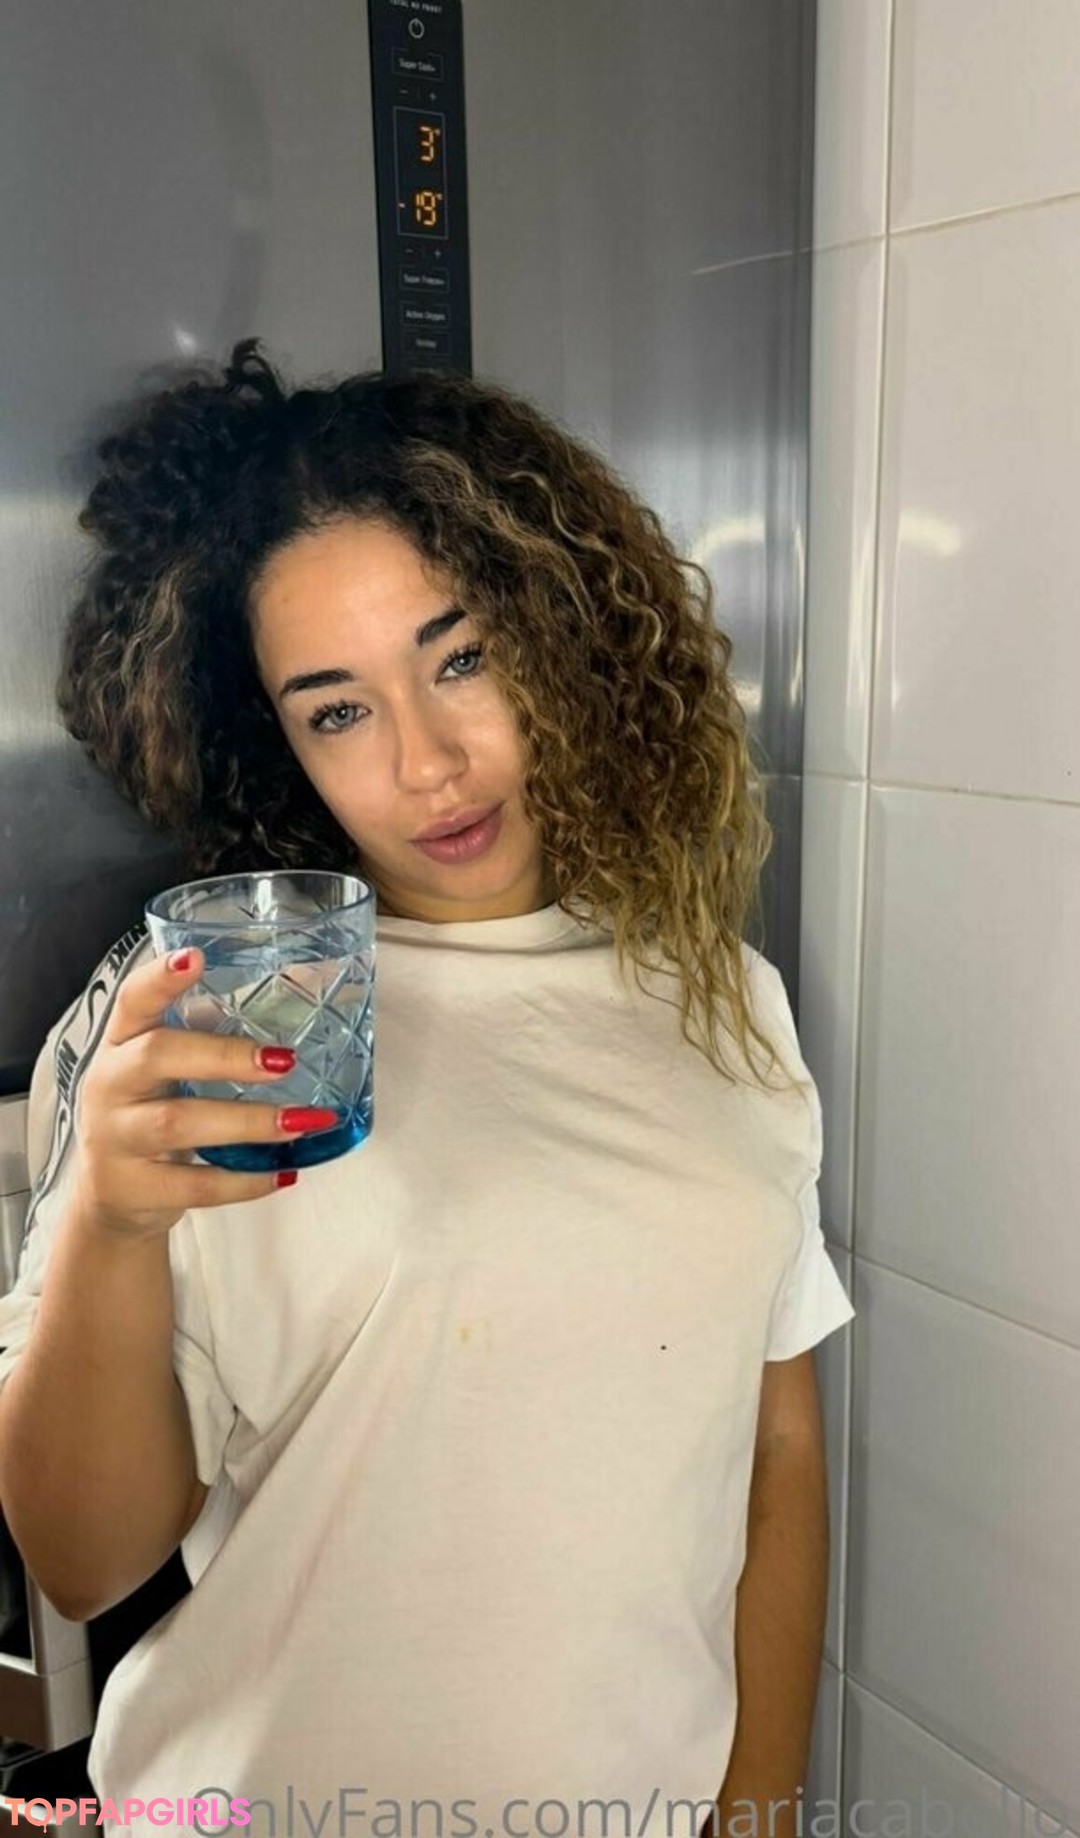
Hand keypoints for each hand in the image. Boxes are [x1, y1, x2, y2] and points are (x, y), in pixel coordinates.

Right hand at [72, 945, 329, 1239]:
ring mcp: (116, 1138)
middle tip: (284, 1060)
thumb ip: (204, 1039)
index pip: (133, 1001)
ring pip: (178, 1123)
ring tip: (302, 1121)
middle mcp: (111, 1084)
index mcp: (121, 1044)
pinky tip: (284, 1172)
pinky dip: (244, 1181)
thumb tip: (293, 1003)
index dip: (160, 979)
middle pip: (157, 1056)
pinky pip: (194, 1185)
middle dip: (223, 1055)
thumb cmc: (149, 1115)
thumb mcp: (161, 1073)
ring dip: (247, 1122)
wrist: (108, 1200)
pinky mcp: (135, 1187)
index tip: (196, 957)